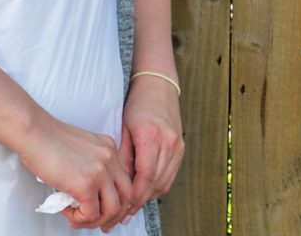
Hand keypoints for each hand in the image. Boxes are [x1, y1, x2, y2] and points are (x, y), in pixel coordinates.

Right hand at [10, 112, 131, 229]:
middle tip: (100, 223)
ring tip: (78, 218)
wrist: (33, 133)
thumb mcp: (80, 149)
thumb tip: (89, 194)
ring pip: (112, 209)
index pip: (125, 180)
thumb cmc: (47, 140)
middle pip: (126, 196)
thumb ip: (91, 167)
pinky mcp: (87, 184)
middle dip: (114, 216)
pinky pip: (91, 214)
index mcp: (110, 149)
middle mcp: (110, 158)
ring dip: (95, 221)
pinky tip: (67, 212)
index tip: (108, 210)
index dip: (118, 200)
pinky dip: (79, 219)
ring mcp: (101, 171)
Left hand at [121, 74, 184, 211]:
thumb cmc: (139, 104)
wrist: (159, 87)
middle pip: (156, 182)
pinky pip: (171, 174)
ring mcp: (177, 145)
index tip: (123, 208)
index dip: (135, 195)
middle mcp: (168, 142)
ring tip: (133, 205)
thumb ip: (124, 156)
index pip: (145, 176)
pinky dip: (158, 185)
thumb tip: (119, 182)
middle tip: (124, 214)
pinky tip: (146, 190)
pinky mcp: (181, 147)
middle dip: (140, 201)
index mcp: (151, 136)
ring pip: (165, 181)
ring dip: (149, 195)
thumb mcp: (125, 128)